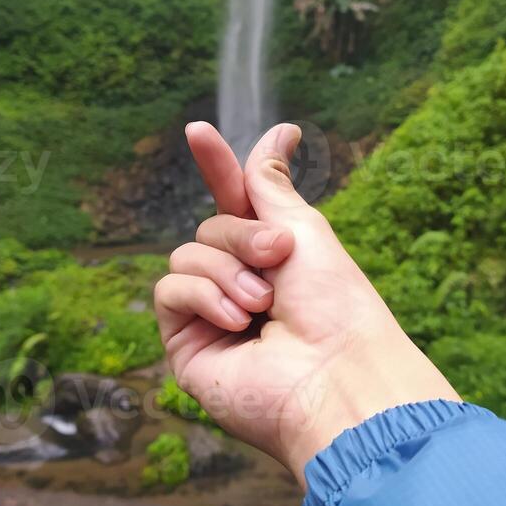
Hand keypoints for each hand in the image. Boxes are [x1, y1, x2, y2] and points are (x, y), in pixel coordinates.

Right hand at [154, 122, 458, 484]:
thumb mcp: (302, 230)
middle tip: (277, 257)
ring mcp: (211, 314)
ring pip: (185, 254)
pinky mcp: (187, 343)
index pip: (232, 202)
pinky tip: (236, 321)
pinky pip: (171, 290)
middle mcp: (239, 283)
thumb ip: (270, 185)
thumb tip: (279, 132)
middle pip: (209, 227)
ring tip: (261, 305)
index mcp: (271, 257)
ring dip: (226, 271)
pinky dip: (203, 296)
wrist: (333, 374)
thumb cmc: (334, 305)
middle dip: (241, 235)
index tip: (198, 131)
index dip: (217, 167)